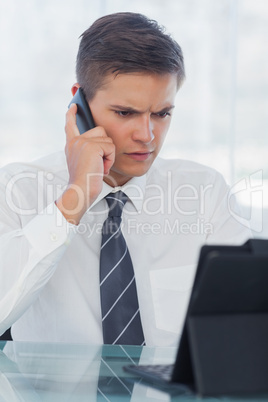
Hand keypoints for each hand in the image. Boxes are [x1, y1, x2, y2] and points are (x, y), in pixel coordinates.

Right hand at [56, 104, 114, 223]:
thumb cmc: (84, 181)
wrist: (80, 190)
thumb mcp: (83, 162)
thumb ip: (86, 149)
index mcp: (71, 144)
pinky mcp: (92, 146)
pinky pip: (111, 148)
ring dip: (108, 155)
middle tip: (98, 164)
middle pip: (101, 131)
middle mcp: (75, 141)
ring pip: (108, 140)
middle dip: (105, 147)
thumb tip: (99, 139)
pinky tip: (101, 168)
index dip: (72, 115)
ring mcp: (82, 142)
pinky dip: (110, 160)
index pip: (70, 125)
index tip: (74, 106)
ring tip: (98, 167)